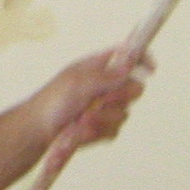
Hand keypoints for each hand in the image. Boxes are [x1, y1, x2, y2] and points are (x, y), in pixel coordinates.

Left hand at [34, 47, 148, 146]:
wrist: (38, 132)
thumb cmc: (51, 102)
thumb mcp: (77, 83)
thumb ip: (105, 76)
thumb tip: (129, 65)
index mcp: (97, 67)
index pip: (126, 56)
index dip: (141, 59)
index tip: (151, 69)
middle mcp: (103, 86)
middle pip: (133, 88)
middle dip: (119, 97)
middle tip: (102, 101)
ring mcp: (103, 108)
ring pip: (124, 114)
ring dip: (102, 119)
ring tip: (81, 120)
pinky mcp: (101, 128)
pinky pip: (114, 131)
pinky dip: (97, 133)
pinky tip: (81, 132)